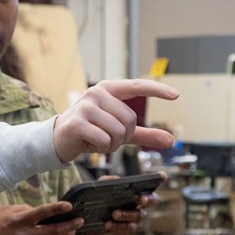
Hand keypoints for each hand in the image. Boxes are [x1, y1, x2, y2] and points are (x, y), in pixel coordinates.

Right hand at [0, 202, 80, 234]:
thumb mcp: (3, 210)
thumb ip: (21, 210)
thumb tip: (34, 211)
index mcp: (20, 219)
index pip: (43, 212)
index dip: (58, 208)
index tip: (69, 206)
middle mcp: (25, 234)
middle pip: (54, 231)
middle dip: (69, 226)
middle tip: (79, 221)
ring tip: (70, 231)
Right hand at [53, 79, 178, 162]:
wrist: (58, 140)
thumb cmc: (90, 131)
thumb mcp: (119, 131)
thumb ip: (144, 134)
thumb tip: (171, 140)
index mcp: (107, 89)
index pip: (136, 86)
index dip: (156, 90)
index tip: (176, 95)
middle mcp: (96, 93)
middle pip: (129, 119)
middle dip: (123, 136)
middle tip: (108, 137)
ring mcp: (86, 107)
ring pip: (118, 131)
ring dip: (112, 144)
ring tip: (98, 141)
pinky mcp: (78, 123)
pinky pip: (105, 140)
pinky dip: (102, 148)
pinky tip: (90, 144)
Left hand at [83, 172, 167, 234]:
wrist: (96, 219)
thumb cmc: (105, 199)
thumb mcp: (104, 188)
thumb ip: (108, 181)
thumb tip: (112, 180)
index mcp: (138, 194)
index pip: (152, 187)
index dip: (160, 180)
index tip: (162, 176)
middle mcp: (142, 207)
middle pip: (151, 202)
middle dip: (148, 200)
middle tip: (141, 199)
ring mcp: (137, 220)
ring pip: (136, 217)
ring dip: (126, 215)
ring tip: (114, 214)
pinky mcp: (128, 231)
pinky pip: (125, 230)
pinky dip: (116, 227)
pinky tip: (107, 225)